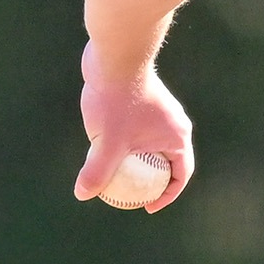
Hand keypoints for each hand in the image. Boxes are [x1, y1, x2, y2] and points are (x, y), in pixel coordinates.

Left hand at [74, 41, 193, 212]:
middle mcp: (175, 126)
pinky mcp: (146, 103)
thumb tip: (83, 194)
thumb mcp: (107, 142)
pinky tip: (106, 147)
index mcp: (178, 137)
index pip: (181, 175)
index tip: (147, 207)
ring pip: (154, 145)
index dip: (167, 196)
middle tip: (132, 195)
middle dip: (153, 181)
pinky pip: (142, 132)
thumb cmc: (118, 100)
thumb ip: (98, 170)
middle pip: (169, 162)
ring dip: (140, 162)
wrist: (115, 57)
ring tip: (118, 173)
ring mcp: (162, 113)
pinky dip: (131, 145)